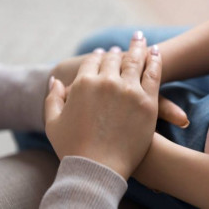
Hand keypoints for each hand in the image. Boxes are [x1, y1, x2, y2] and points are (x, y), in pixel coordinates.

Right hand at [45, 31, 161, 178]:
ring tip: (140, 38)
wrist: (97, 170)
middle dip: (116, 51)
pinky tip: (156, 52)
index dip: (97, 56)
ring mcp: (128, 91)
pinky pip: (154, 74)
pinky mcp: (147, 102)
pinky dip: (155, 60)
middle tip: (121, 48)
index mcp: (82, 84)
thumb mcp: (53, 122)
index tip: (102, 54)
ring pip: (135, 60)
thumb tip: (54, 81)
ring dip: (138, 46)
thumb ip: (52, 98)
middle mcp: (105, 82)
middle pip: (113, 58)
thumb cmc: (73, 148)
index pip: (92, 61)